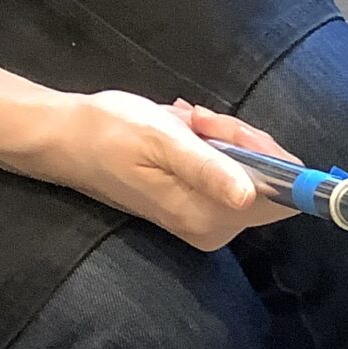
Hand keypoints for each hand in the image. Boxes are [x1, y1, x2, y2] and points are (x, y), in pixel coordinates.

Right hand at [21, 93, 299, 250]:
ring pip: (250, 175)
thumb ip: (208, 169)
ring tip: (188, 123)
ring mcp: (207, 223)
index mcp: (207, 217)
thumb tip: (249, 196)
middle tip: (200, 119)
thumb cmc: (110, 132)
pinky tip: (187, 133)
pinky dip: (216, 148)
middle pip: (267, 184)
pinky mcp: (199, 211)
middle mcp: (214, 229)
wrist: (67, 140)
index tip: (232, 129)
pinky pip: (231, 176)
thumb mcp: (162, 140)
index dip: (270, 157)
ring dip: (227, 139)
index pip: (279, 197)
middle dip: (242, 142)